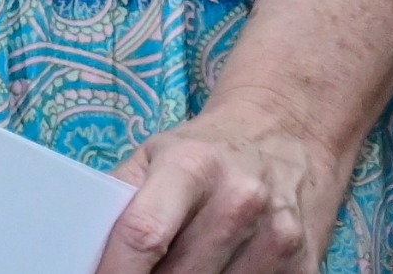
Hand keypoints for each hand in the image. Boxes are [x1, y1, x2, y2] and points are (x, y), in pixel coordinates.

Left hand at [96, 86, 348, 273]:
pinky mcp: (305, 266)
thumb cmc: (209, 150)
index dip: (116, 270)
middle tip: (137, 271)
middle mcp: (241, 200)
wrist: (290, 134)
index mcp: (191, 167)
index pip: (144, 233)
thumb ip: (121, 199)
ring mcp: (279, 236)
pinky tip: (213, 269)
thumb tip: (87, 250)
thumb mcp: (154, 155)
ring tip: (176, 267)